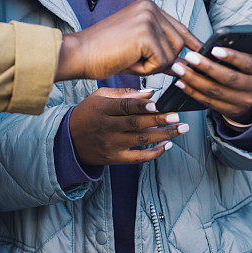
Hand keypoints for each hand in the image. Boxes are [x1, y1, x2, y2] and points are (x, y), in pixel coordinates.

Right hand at [56, 0, 200, 81]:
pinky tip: (129, 62)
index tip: (200, 55)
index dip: (191, 45)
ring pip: (172, 54)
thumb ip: (162, 49)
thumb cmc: (103, 52)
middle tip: (136, 61)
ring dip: (153, 66)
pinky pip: (162, 62)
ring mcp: (149, 18)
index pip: (180, 28)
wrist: (79, 54)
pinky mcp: (146, 33)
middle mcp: (151, 7)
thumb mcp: (138, 47)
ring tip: (130, 59)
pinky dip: (147, 70)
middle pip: (180, 43)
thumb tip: (187, 63)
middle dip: (163, 60)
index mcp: (148, 6)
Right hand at [69, 87, 189, 166]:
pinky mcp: (115, 158)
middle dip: (158, 120)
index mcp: (102, 109)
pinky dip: (155, 153)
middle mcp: (107, 127)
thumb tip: (150, 93)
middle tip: (177, 116)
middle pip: (136, 124)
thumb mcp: (100, 97)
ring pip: (141, 140)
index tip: (157, 104)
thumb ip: (124, 94)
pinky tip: (167, 145)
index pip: (123, 107)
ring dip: (164, 135)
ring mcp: (111, 144)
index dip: (140, 105)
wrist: (70, 140)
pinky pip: (138, 158)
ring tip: (181, 128)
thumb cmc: (88, 113)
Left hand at [172, 46, 251, 122]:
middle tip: (190, 57)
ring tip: (179, 69)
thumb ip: (240, 48)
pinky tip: (181, 83)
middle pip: (228, 78)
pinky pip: (209, 102)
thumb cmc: (248, 68)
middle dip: (206, 67)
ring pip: (215, 91)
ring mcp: (243, 101)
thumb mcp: (250, 55)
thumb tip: (222, 38)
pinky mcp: (230, 110)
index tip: (214, 49)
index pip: (247, 63)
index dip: (231, 57)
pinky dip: (192, 92)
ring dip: (193, 80)